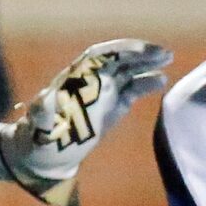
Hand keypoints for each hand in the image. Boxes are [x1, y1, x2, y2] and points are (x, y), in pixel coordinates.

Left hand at [1, 39, 172, 205]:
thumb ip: (43, 113)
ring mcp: (102, 93)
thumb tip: (45, 98)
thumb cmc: (38, 141)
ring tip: (168, 60)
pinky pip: (132, 90)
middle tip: (166, 54)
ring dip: (147, 64)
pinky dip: (147, 83)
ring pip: (127, 71)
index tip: (143, 51)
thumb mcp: (39, 127)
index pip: (100, 56)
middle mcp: (90, 81)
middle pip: (118, 60)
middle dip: (140, 54)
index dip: (122, 50)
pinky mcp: (113, 106)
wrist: (44, 155)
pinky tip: (162, 80)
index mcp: (75, 80)